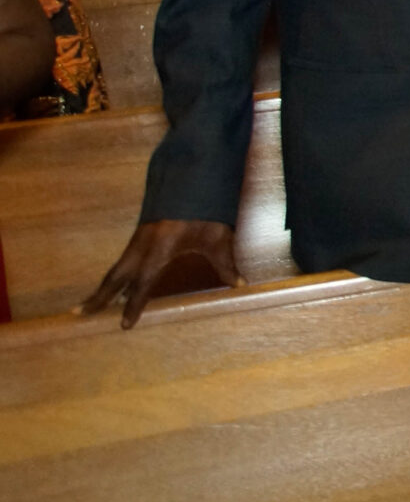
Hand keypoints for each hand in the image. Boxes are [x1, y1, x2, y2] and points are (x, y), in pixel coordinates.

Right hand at [79, 219, 240, 328]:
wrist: (193, 176)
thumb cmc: (206, 208)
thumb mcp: (218, 237)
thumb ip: (225, 263)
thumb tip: (238, 284)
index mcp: (159, 248)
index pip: (142, 283)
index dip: (133, 305)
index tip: (124, 324)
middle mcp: (142, 245)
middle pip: (115, 276)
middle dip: (99, 296)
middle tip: (80, 313)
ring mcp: (138, 238)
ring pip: (115, 267)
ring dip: (101, 287)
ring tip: (85, 305)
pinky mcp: (140, 234)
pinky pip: (121, 259)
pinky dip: (112, 275)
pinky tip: (109, 285)